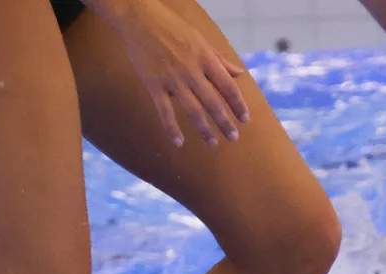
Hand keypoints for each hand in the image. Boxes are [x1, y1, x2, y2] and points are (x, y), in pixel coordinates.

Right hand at [92, 0, 249, 146]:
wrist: (139, 19)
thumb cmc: (172, 28)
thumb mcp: (201, 40)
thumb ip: (220, 59)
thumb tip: (239, 74)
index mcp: (206, 59)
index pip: (228, 87)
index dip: (238, 105)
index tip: (245, 120)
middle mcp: (192, 71)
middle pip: (213, 103)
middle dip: (225, 123)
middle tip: (233, 138)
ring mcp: (173, 79)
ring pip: (193, 110)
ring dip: (204, 129)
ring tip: (213, 143)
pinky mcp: (154, 84)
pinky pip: (164, 111)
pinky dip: (172, 128)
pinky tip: (179, 142)